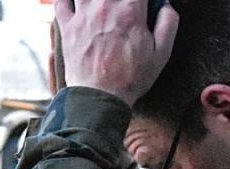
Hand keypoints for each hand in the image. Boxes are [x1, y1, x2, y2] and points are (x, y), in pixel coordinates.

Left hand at [55, 0, 178, 105]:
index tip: (143, 5)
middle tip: (123, 8)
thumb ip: (168, 22)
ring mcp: (83, 14)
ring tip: (102, 6)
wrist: (99, 98)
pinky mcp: (67, 27)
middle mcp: (105, 5)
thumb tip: (165, 4)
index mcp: (131, 8)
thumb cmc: (131, 78)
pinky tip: (77, 4)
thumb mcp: (161, 53)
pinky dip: (67, 0)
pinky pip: (61, 2)